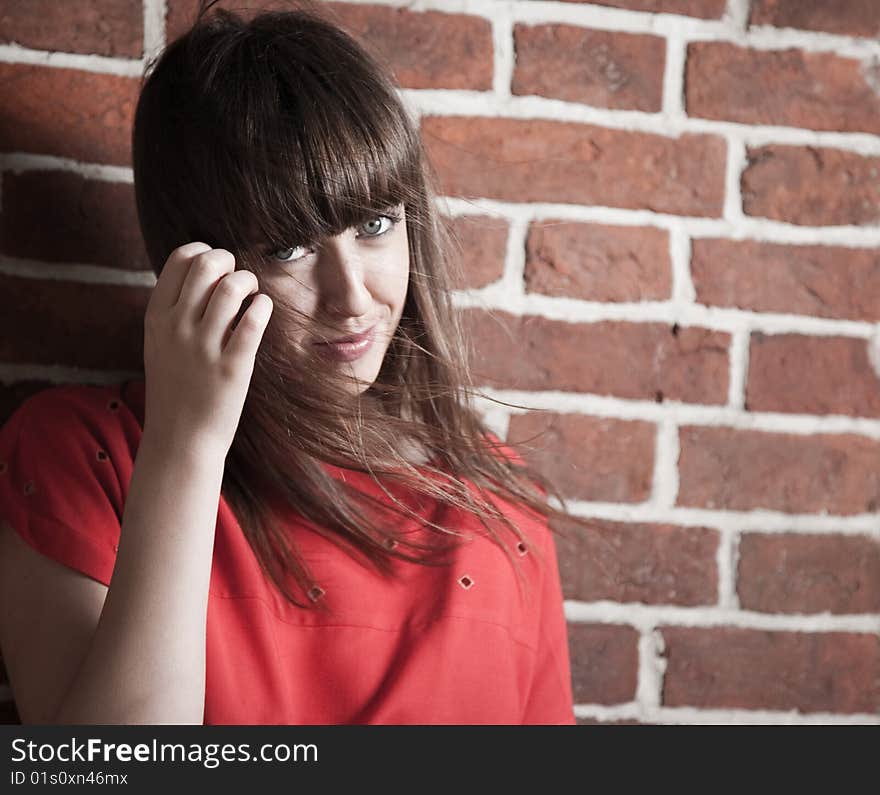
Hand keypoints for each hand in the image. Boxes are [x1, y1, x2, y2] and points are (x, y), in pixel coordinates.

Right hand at [142, 242, 272, 456]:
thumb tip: (204, 273)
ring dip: (249, 281)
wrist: (180, 440)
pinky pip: (254, 320)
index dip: (204, 252)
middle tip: (239, 278)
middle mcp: (177, 327)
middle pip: (207, 265)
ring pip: (232, 287)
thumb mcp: (160, 344)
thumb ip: (175, 310)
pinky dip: (263, 306)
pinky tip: (263, 310)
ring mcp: (204, 348)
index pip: (180, 259)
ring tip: (253, 294)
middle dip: (230, 261)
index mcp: (157, 318)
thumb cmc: (176, 389)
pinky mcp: (232, 367)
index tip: (217, 266)